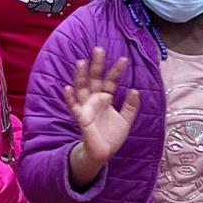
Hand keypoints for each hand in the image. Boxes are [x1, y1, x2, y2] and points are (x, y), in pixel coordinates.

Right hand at [67, 49, 138, 169]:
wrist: (103, 153)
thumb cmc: (111, 136)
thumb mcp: (126, 120)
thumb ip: (130, 106)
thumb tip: (136, 90)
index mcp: (105, 98)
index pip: (110, 81)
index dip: (116, 71)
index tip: (124, 59)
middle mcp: (94, 100)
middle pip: (94, 79)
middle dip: (96, 65)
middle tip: (98, 49)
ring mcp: (86, 108)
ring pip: (82, 88)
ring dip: (80, 76)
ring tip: (81, 62)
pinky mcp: (81, 118)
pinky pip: (74, 107)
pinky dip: (69, 98)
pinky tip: (67, 88)